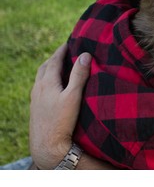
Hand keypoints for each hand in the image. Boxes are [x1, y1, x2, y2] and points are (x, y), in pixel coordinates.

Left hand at [29, 44, 90, 168]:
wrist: (47, 144)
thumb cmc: (61, 120)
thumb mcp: (74, 96)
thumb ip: (79, 75)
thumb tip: (85, 55)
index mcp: (47, 82)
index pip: (54, 60)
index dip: (62, 50)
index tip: (69, 41)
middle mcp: (38, 88)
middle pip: (45, 67)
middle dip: (55, 57)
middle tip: (65, 52)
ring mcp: (35, 98)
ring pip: (40, 77)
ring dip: (49, 68)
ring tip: (60, 67)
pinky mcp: (35, 108)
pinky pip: (39, 87)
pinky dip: (47, 80)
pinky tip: (54, 87)